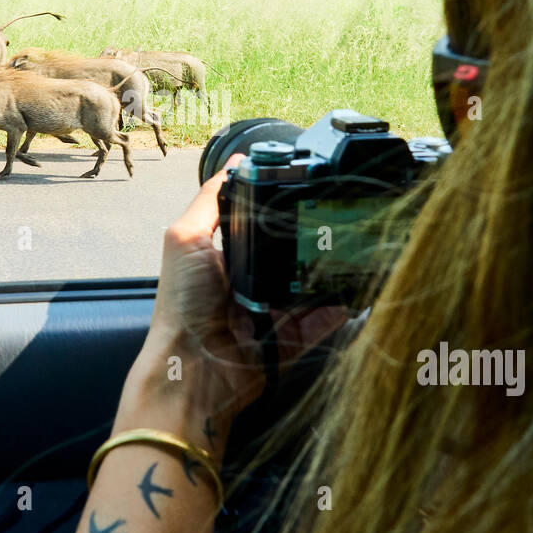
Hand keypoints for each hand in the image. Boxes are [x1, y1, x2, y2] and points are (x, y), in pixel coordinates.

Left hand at [116, 156, 349, 451]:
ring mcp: (269, 314)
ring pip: (310, 288)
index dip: (278, 210)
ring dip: (328, 274)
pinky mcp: (287, 342)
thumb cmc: (181, 304)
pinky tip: (350, 293)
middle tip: (334, 222)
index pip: (258, 226)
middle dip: (310, 241)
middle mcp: (247, 285)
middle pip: (288, 255)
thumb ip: (211, 200)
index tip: (305, 190)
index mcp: (224, 259)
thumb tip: (234, 163)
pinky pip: (319, 322)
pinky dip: (335, 309)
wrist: (193, 369)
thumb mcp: (186, 238)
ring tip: (350, 252)